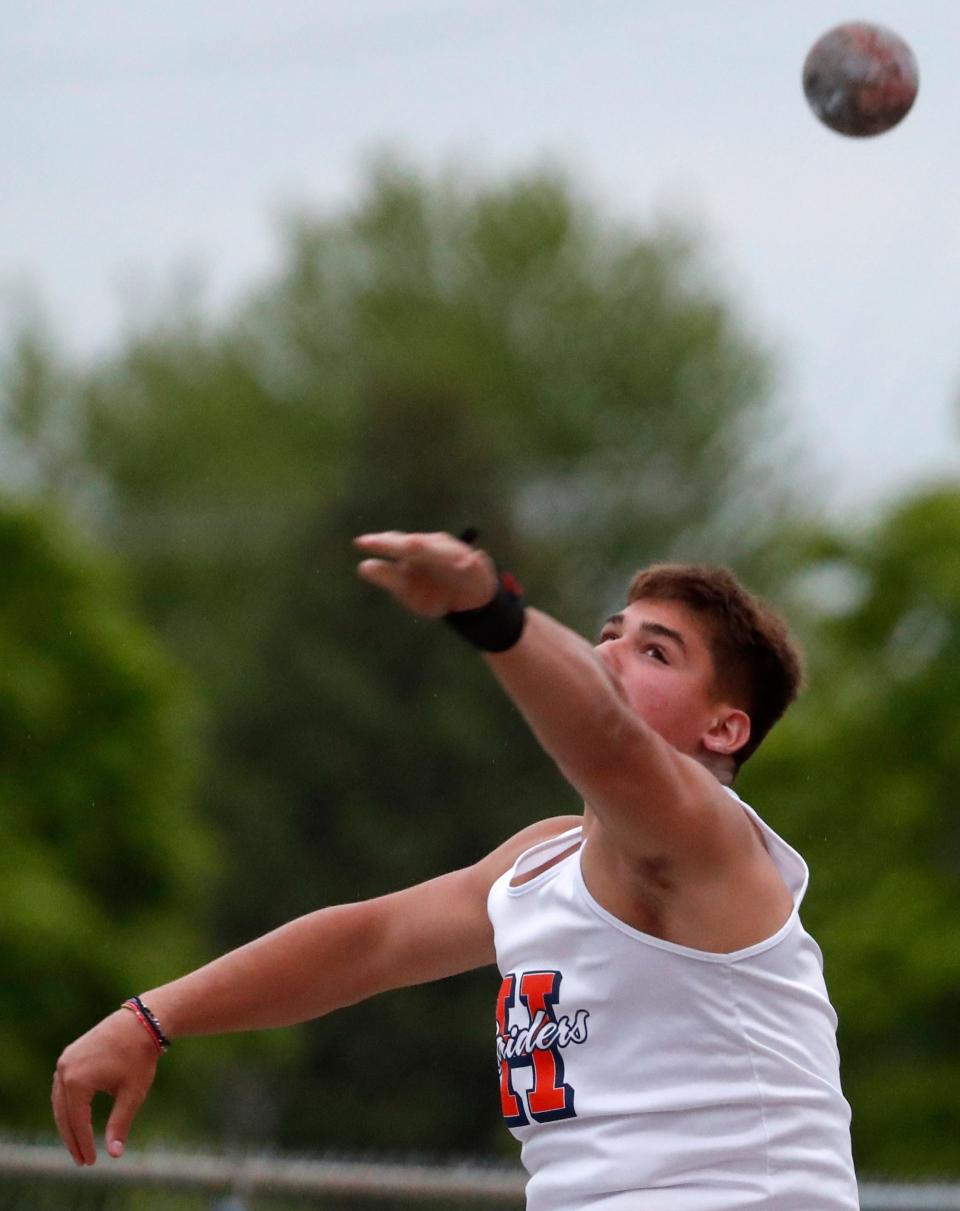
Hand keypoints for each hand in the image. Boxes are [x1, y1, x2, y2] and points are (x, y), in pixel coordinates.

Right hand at [52, 1009, 159, 1165]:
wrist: (142, 1022)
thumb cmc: (139, 1057)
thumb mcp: (132, 1094)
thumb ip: (120, 1124)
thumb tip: (115, 1154)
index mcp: (77, 1081)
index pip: (78, 1122)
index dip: (84, 1144)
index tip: (92, 1162)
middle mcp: (65, 1070)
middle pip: (64, 1114)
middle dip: (72, 1139)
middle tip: (82, 1160)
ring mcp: (65, 1060)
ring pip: (60, 1101)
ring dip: (68, 1123)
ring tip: (78, 1144)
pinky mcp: (69, 1055)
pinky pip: (63, 1087)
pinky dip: (68, 1105)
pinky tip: (76, 1119)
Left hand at [354, 531, 497, 616]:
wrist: (466, 602)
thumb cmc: (433, 592)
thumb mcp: (407, 590)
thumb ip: (388, 578)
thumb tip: (362, 567)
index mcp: (413, 551)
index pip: (395, 543)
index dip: (379, 543)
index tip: (360, 543)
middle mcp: (432, 546)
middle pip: (417, 543)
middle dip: (406, 543)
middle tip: (396, 543)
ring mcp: (454, 553)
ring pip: (443, 550)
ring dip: (436, 549)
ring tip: (418, 546)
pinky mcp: (475, 564)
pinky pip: (471, 563)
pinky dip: (466, 562)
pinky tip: (464, 564)